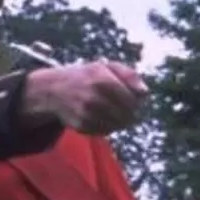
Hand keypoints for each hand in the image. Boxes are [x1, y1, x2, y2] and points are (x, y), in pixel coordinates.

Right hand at [20, 61, 148, 134]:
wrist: (54, 89)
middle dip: (130, 114)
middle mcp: (94, 98)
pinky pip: (104, 131)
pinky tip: (101, 118)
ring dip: (119, 122)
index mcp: (103, 81)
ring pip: (117, 126)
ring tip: (113, 113)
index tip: (133, 101)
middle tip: (126, 110)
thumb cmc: (86, 77)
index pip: (131, 100)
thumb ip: (130, 75)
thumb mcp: (107, 67)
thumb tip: (145, 93)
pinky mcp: (80, 126)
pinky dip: (107, 127)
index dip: (136, 103)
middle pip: (126, 115)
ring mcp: (86, 114)